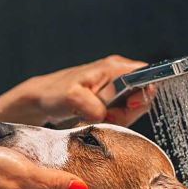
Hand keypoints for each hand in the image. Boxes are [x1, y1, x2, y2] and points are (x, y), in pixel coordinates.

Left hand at [12, 55, 151, 126]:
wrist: (41, 99)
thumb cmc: (54, 93)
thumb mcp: (72, 99)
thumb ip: (94, 106)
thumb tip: (105, 115)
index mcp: (114, 67)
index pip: (146, 76)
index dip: (143, 94)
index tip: (128, 107)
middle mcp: (117, 74)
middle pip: (142, 95)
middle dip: (129, 111)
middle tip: (108, 116)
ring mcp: (114, 87)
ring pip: (132, 107)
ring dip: (119, 118)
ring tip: (99, 117)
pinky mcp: (108, 99)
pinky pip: (122, 113)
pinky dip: (113, 121)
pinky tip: (98, 120)